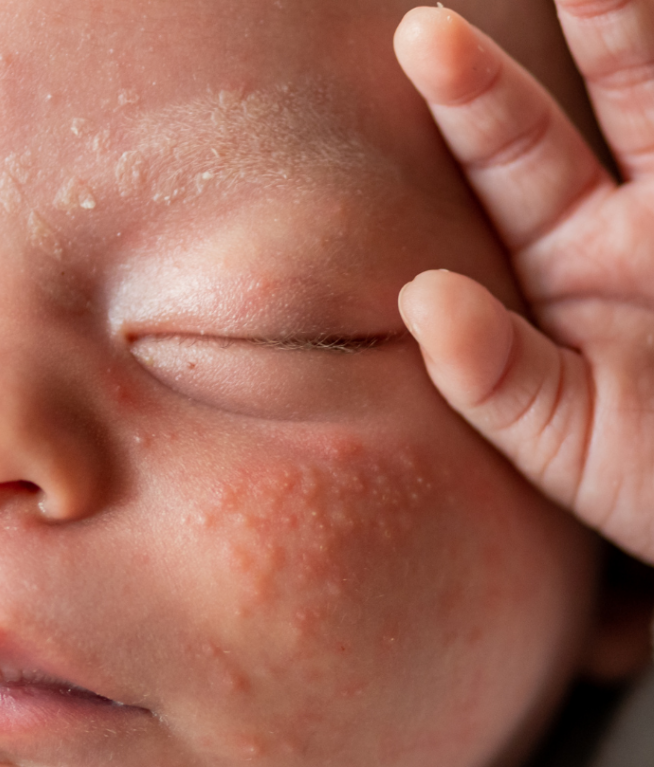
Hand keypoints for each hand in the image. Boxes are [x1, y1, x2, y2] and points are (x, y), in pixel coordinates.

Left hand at [394, 1, 653, 564]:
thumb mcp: (571, 441)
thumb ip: (496, 377)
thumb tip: (419, 294)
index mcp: (560, 262)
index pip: (508, 163)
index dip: (471, 98)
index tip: (425, 34)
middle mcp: (632, 217)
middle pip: (606, 92)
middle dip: (578, 21)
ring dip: (641, 32)